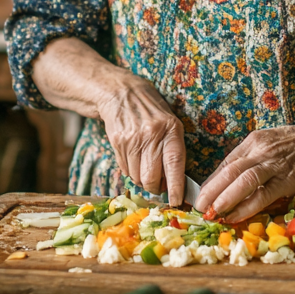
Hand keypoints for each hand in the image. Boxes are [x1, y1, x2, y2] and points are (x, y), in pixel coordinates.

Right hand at [94, 69, 186, 205]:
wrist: (121, 92)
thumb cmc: (152, 110)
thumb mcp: (170, 123)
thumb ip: (173, 149)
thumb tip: (173, 182)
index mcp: (170, 129)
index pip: (174, 165)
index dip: (176, 187)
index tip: (177, 201)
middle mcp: (151, 135)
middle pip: (151, 177)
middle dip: (155, 188)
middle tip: (158, 185)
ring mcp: (132, 139)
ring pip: (137, 177)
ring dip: (141, 179)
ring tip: (145, 166)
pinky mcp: (117, 142)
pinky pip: (125, 169)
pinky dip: (130, 170)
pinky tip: (134, 157)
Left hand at [195, 122, 294, 222]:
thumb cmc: (292, 145)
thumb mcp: (265, 143)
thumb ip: (246, 158)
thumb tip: (222, 180)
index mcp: (252, 141)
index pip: (226, 163)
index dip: (210, 181)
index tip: (198, 196)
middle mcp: (260, 151)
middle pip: (230, 171)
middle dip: (211, 190)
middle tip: (199, 206)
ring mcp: (274, 165)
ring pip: (244, 181)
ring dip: (226, 198)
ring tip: (213, 212)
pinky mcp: (287, 180)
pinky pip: (264, 195)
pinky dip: (247, 206)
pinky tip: (235, 216)